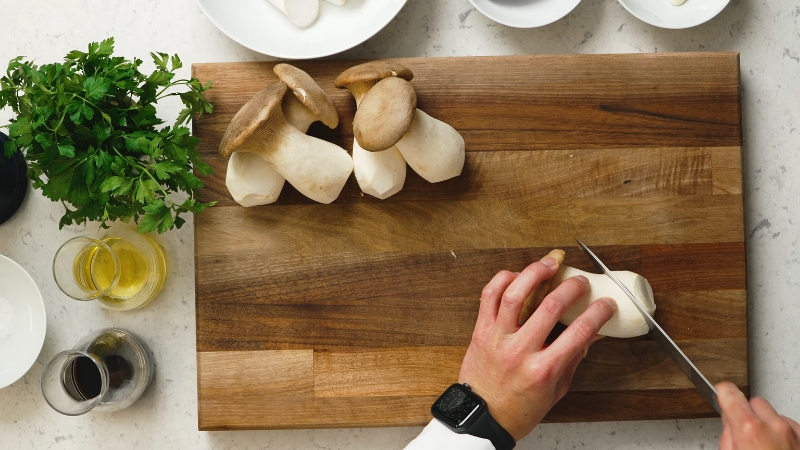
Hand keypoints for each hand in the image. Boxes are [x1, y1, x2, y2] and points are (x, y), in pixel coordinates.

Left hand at [458, 256, 616, 440]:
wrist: (481, 418)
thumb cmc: (518, 408)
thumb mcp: (556, 389)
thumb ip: (574, 359)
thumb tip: (593, 334)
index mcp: (543, 369)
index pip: (578, 333)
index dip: (598, 313)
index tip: (606, 304)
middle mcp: (520, 351)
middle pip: (550, 307)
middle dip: (572, 288)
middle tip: (581, 282)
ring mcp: (498, 338)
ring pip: (515, 294)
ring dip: (535, 273)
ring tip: (550, 263)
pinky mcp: (480, 331)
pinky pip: (488, 296)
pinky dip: (503, 280)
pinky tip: (517, 274)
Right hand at [718, 382, 799, 448]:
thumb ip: (727, 434)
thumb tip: (729, 422)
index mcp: (750, 429)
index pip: (731, 394)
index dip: (723, 391)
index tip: (721, 390)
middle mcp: (775, 426)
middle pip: (756, 402)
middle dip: (749, 413)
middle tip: (745, 431)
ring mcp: (792, 431)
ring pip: (774, 414)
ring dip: (767, 424)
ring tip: (764, 443)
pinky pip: (789, 424)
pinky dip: (782, 432)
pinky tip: (777, 445)